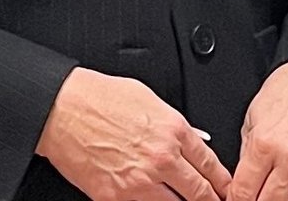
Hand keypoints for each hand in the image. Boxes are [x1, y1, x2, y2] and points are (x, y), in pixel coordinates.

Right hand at [37, 67, 232, 200]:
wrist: (61, 109)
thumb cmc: (99, 97)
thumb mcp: (148, 98)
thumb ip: (176, 124)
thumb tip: (195, 140)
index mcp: (173, 130)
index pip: (212, 165)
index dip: (223, 182)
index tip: (226, 190)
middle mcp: (162, 158)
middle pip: (201, 193)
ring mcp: (140, 181)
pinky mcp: (117, 197)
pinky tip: (158, 199)